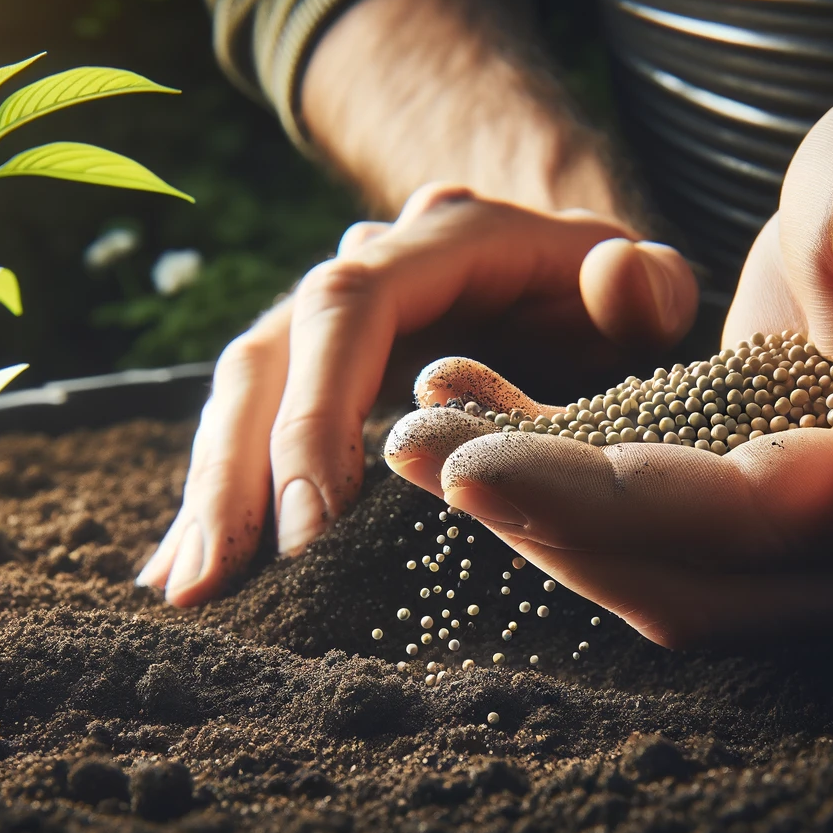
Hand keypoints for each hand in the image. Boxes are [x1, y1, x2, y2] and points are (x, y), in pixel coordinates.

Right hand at [136, 184, 698, 604]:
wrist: (562, 275)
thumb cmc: (607, 300)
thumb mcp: (644, 289)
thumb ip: (649, 289)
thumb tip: (616, 277)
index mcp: (443, 242)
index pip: (349, 308)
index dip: (318, 411)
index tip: (311, 528)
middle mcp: (368, 271)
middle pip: (270, 355)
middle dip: (237, 470)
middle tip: (217, 585)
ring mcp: (331, 324)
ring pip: (242, 393)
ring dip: (209, 491)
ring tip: (183, 590)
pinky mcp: (316, 373)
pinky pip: (250, 427)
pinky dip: (218, 496)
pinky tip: (184, 566)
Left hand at [383, 74, 832, 647]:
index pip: (721, 525)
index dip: (587, 505)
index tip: (464, 471)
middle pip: (663, 573)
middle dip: (527, 520)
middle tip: (410, 448)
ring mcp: (775, 522)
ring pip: (629, 550)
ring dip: (516, 495)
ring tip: (417, 424)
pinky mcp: (726, 481)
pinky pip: (625, 500)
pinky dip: (545, 460)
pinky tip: (467, 399)